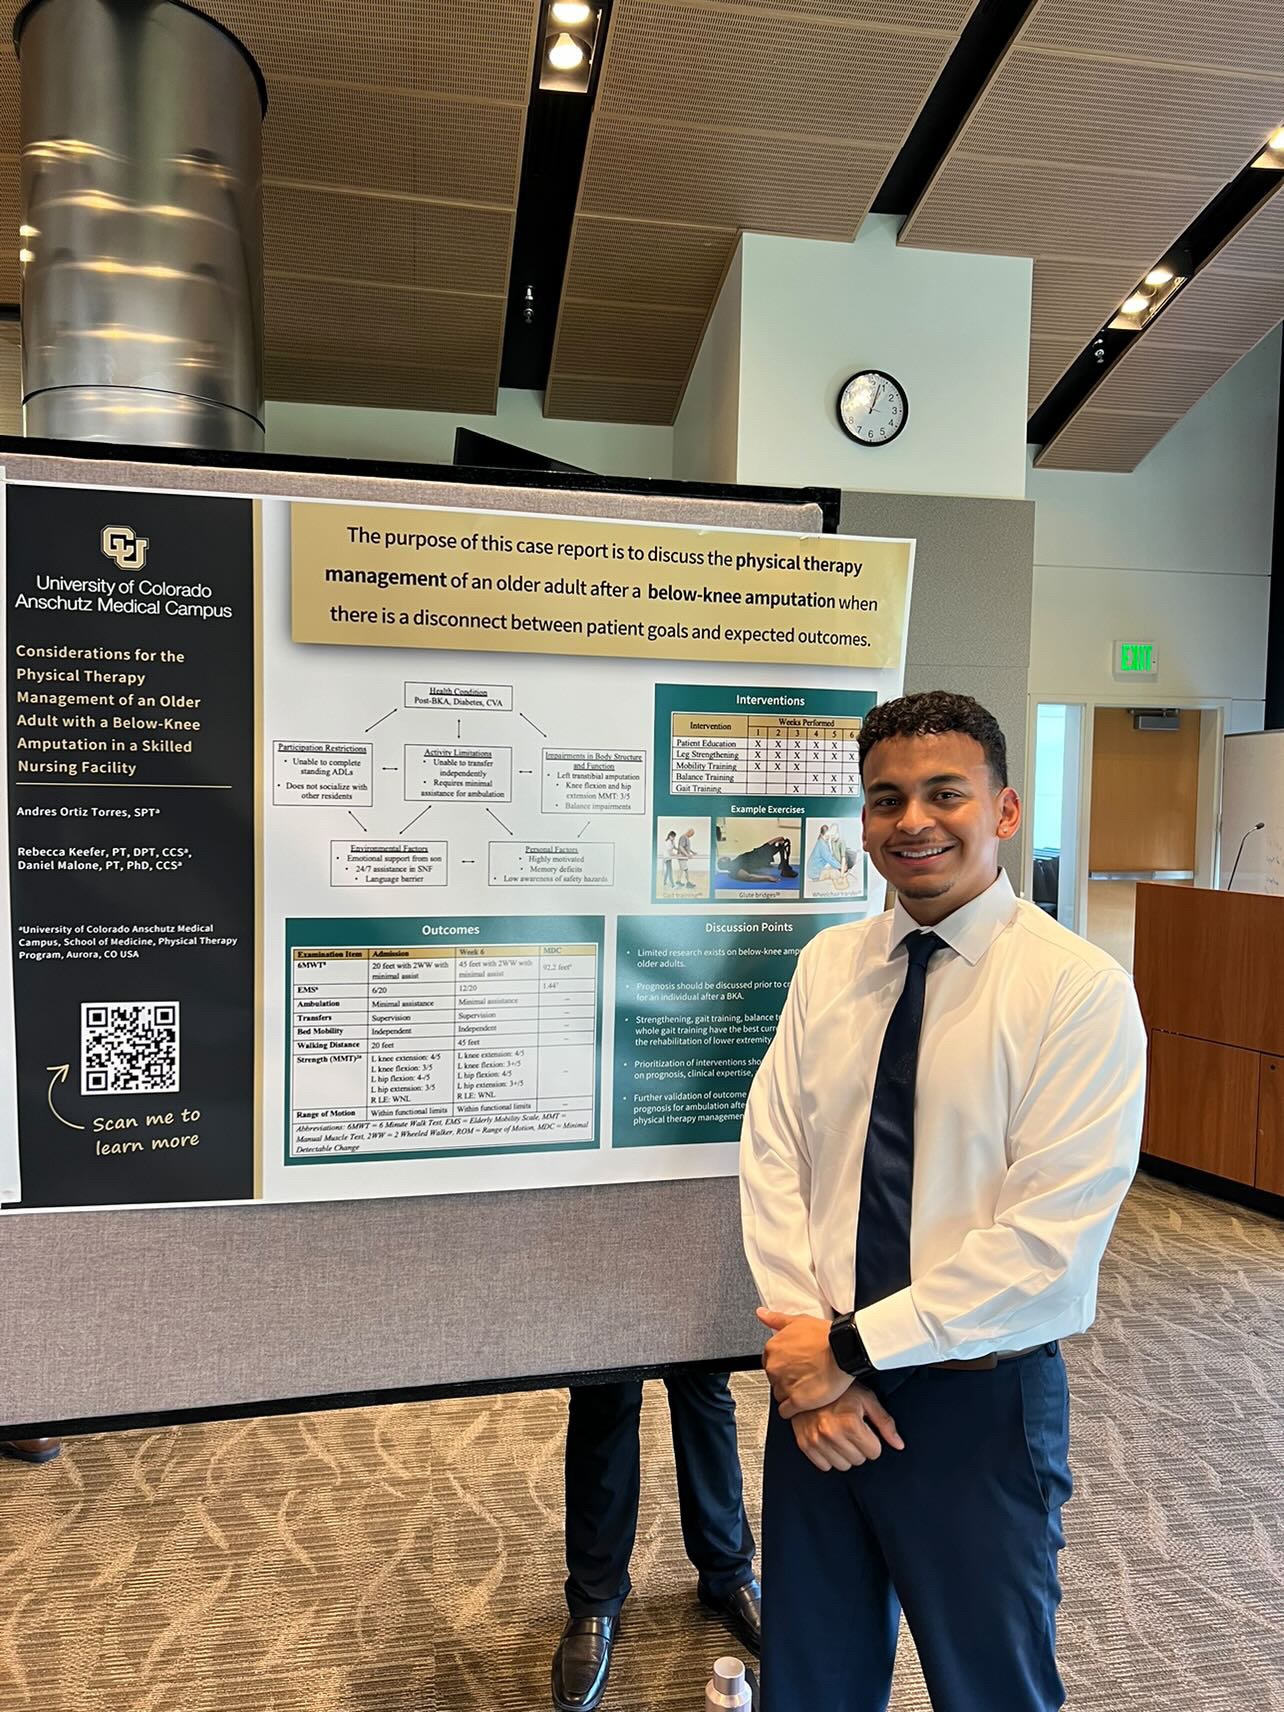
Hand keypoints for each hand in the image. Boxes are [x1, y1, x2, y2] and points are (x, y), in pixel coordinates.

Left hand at [757, 1308, 849, 1414]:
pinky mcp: (796, 1401)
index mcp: (772, 1348)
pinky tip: (805, 1402)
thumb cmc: (826, 1336)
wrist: (844, 1349)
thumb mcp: (799, 1320)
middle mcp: (774, 1367)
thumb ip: (776, 1319)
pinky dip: (793, 1409)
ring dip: (790, 1394)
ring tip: (807, 1387)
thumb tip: (761, 1314)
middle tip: (803, 1375)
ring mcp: (784, 1385)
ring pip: (780, 1395)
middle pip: (774, 1380)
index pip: (770, 1363)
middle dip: (786, 1379)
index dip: (784, 1365)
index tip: (794, 1366)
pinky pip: (786, 1411)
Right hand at [790, 1386, 904, 1472]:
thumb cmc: (839, 1389)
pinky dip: (828, 1456)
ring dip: (844, 1453)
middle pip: (859, 1460)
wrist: (808, 1381)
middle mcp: (831, 1433)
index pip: (874, 1452)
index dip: (872, 1440)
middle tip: (851, 1430)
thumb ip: (885, 1423)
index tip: (865, 1429)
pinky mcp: (804, 1444)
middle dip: (859, 1447)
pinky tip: (828, 1440)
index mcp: (850, 1422)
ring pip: (843, 1466)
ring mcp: (816, 1440)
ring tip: (840, 1434)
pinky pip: (824, 1466)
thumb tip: (899, 1444)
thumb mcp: (866, 1399)